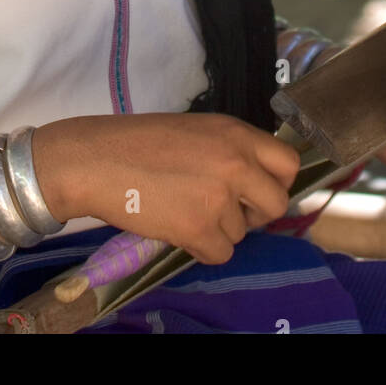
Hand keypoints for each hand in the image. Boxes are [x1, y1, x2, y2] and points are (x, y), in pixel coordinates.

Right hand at [32, 112, 300, 264]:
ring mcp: (220, 197)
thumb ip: (230, 150)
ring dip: (218, 229)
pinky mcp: (200, 228)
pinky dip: (201, 248)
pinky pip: (221, 254)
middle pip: (277, 204)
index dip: (276, 181)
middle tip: (227, 209)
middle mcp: (237, 163)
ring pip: (242, 232)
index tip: (257, 189)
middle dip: (256, 213)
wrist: (97, 160)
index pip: (288, 162)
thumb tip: (255, 181)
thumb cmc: (139, 142)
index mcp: (236, 133)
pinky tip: (178, 228)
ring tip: (183, 208)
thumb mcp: (196, 130)